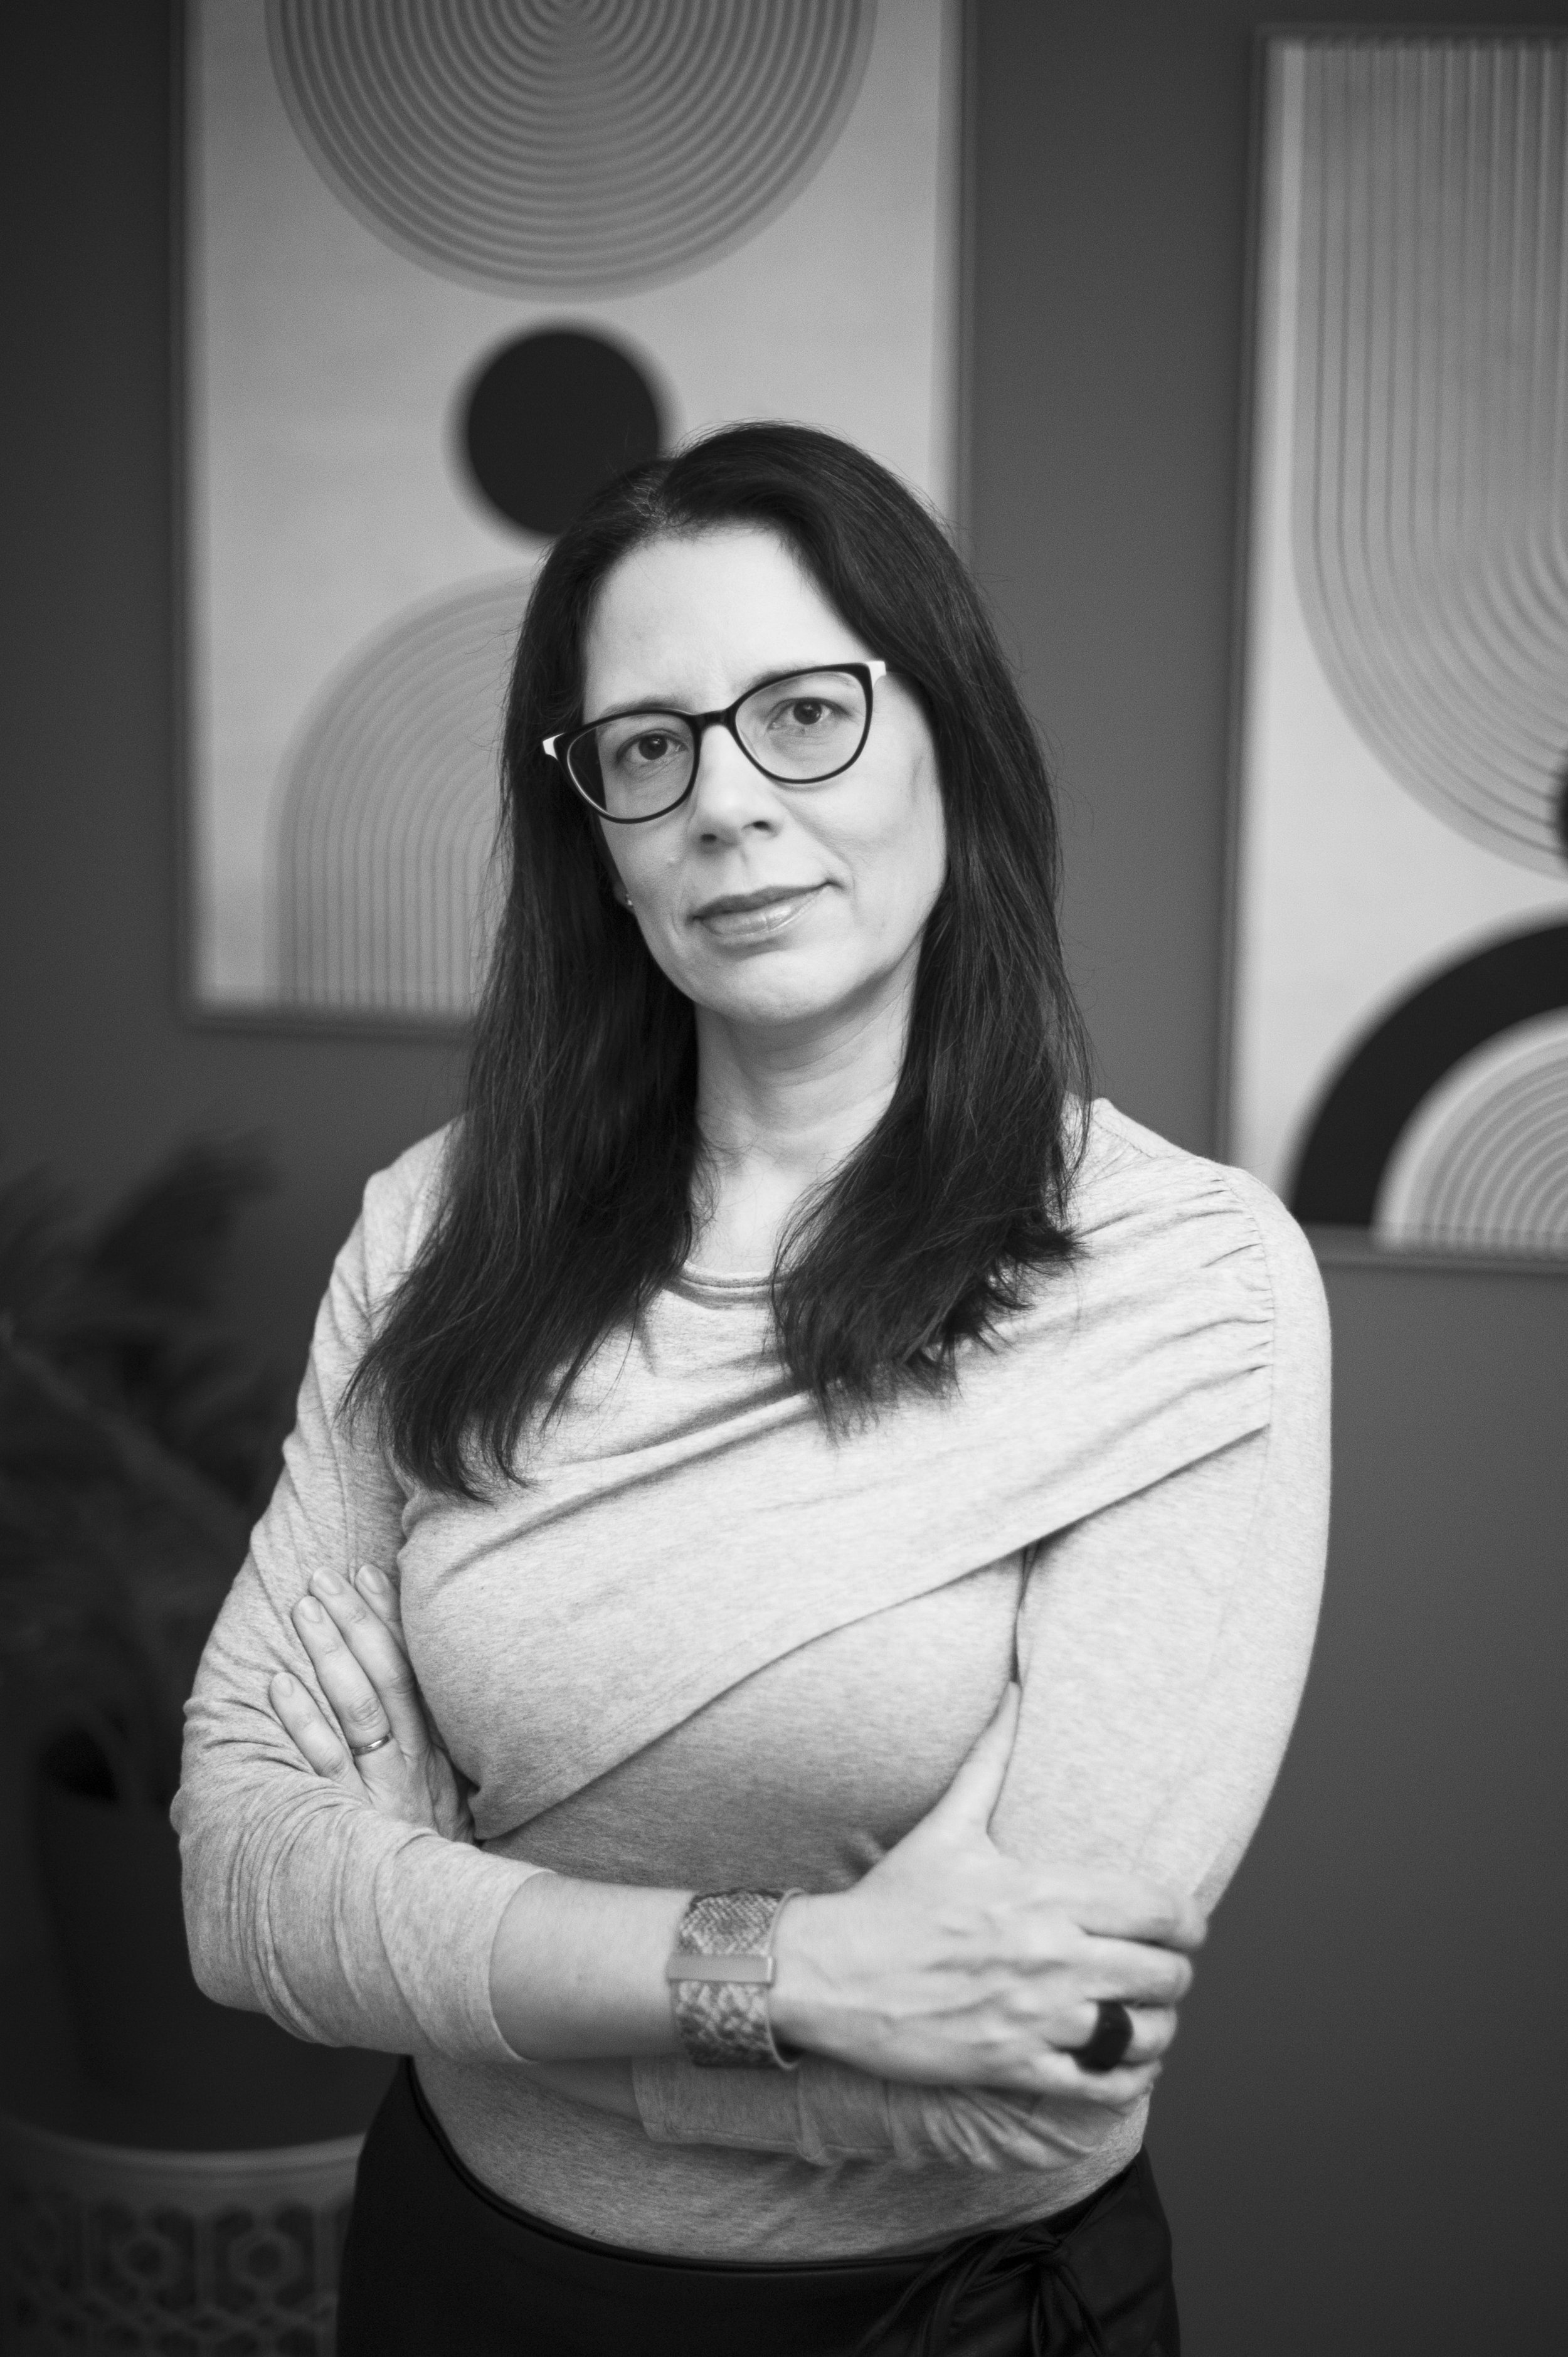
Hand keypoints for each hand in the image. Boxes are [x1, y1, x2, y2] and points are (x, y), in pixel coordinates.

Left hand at [269, 1565, 471, 1841]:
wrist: (443, 1926)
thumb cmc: (432, 1859)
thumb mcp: (439, 1799)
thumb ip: (418, 1749)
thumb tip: (383, 1689)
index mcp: (435, 1748)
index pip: (414, 1666)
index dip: (391, 1616)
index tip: (369, 1571)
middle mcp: (413, 1762)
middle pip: (385, 1676)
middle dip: (355, 1620)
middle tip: (324, 1576)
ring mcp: (382, 1790)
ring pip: (358, 1708)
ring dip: (328, 1653)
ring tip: (302, 1609)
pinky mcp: (352, 1822)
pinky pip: (325, 1764)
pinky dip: (303, 1721)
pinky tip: (280, 1684)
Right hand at [771, 1686, 1204, 2108]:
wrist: (830, 1973)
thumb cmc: (892, 1898)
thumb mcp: (947, 1823)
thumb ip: (991, 1758)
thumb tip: (1014, 1690)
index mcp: (1041, 1892)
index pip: (1156, 1908)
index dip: (1188, 1921)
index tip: (1185, 1926)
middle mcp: (1048, 1956)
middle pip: (1163, 1974)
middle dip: (1175, 1974)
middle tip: (1165, 1971)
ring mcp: (1033, 2016)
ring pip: (1141, 2033)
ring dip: (1158, 2027)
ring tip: (1149, 2017)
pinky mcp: (1013, 2065)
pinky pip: (1102, 2086)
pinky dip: (1128, 2079)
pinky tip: (1125, 2064)